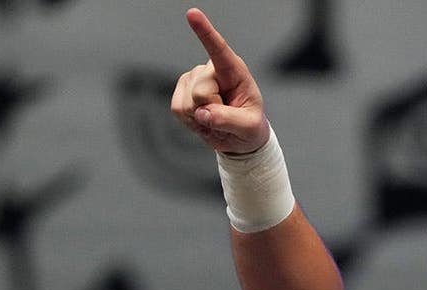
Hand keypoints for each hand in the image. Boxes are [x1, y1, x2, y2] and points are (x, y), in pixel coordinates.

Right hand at [171, 8, 269, 153]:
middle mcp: (211, 69)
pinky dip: (190, 120)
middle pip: (202, 92)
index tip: (193, 14)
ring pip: (188, 103)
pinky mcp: (181, 90)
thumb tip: (202, 113)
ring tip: (215, 117)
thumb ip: (229, 120)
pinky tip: (202, 118)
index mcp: (234, 70)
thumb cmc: (249, 126)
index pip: (218, 49)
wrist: (238, 137)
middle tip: (225, 115)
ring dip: (201, 117)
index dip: (205, 31)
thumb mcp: (249, 127)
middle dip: (212, 110)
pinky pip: (178, 109)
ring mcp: (193, 78)